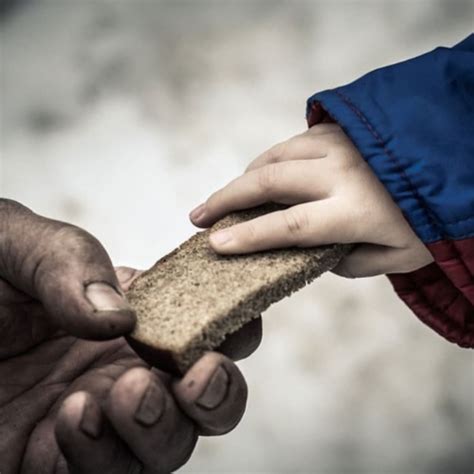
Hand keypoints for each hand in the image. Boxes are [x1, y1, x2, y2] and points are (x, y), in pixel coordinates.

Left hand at [0, 199, 259, 473]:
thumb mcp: (14, 242)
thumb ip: (71, 262)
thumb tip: (119, 317)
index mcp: (129, 314)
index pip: (203, 324)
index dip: (234, 325)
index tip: (236, 317)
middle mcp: (123, 367)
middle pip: (204, 398)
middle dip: (218, 393)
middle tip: (200, 374)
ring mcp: (93, 419)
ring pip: (165, 446)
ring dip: (161, 426)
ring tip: (125, 392)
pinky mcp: (51, 462)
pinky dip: (100, 454)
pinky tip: (73, 415)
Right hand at [190, 124, 432, 276]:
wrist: (460, 160)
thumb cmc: (433, 218)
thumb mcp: (399, 256)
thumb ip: (351, 263)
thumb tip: (313, 256)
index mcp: (354, 211)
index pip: (287, 227)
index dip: (247, 238)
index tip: (213, 245)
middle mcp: (339, 173)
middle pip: (266, 182)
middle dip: (225, 199)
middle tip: (196, 217)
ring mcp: (337, 145)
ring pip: (273, 157)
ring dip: (243, 179)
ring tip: (224, 199)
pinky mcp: (337, 130)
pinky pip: (290, 144)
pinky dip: (268, 161)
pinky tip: (261, 175)